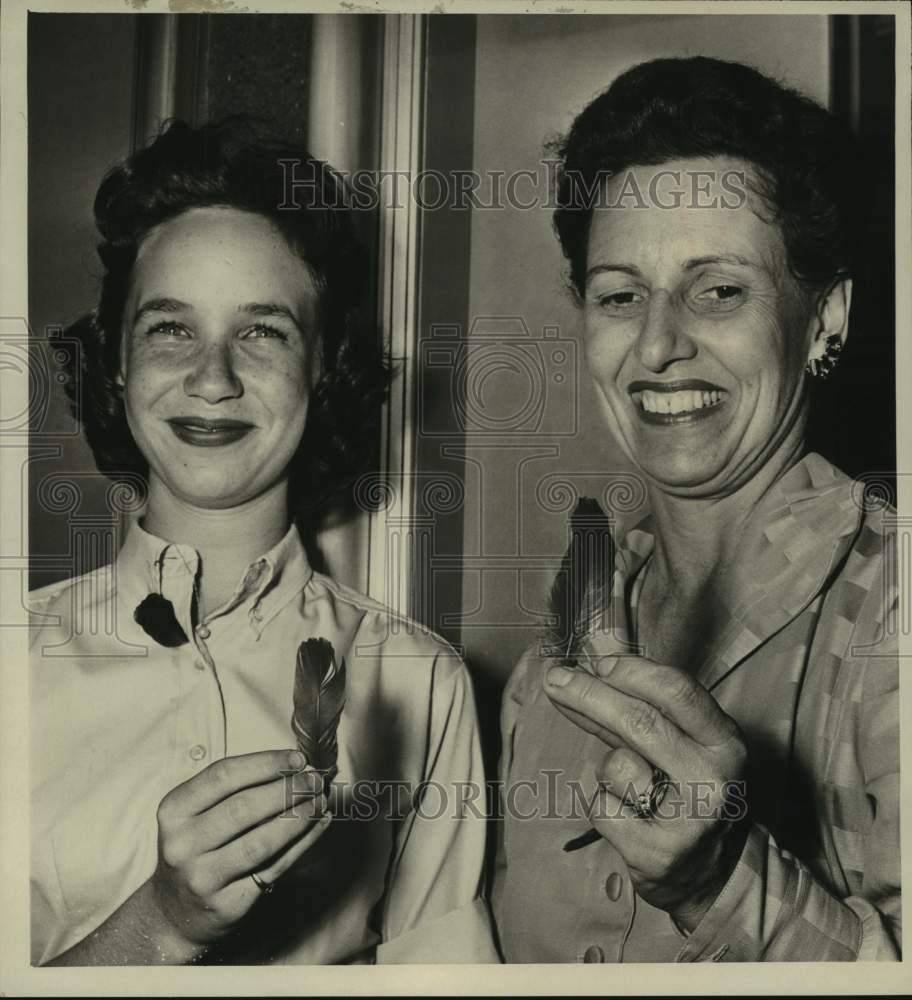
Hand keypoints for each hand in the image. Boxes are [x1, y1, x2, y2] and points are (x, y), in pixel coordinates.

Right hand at [149, 748, 329, 951]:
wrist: (175, 914)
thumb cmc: (197, 850)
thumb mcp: (198, 815)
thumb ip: (236, 790)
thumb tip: (293, 767)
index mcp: (174, 810)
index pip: (223, 776)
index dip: (264, 763)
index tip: (297, 758)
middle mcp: (182, 844)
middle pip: (243, 807)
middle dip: (287, 789)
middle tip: (315, 779)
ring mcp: (202, 877)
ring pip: (261, 841)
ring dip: (299, 817)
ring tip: (320, 801)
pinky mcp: (227, 903)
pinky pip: (274, 867)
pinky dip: (302, 843)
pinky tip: (318, 825)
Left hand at [544, 653, 747, 929]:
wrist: (714, 875)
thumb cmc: (687, 792)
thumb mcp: (682, 746)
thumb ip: (640, 707)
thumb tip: (588, 663)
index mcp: (724, 741)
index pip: (675, 691)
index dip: (630, 671)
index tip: (594, 662)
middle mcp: (714, 777)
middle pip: (639, 721)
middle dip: (588, 694)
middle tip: (554, 678)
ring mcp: (689, 819)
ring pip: (616, 767)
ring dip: (607, 770)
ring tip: (633, 790)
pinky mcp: (658, 853)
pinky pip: (602, 807)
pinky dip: (604, 807)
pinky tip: (630, 820)